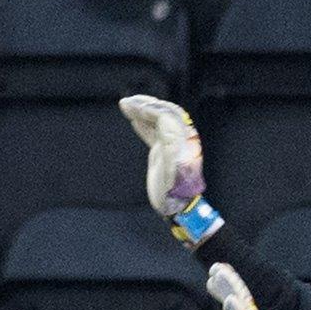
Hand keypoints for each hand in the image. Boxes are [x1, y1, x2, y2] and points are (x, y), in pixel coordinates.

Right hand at [119, 94, 221, 248]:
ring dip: (142, 111)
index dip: (148, 108)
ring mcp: (172, 143)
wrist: (179, 207)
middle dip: (145, 105)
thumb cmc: (175, 188)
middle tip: (127, 102)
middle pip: (163, 112)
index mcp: (183, 137)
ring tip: (126, 105)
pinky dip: (142, 123)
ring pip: (157, 120)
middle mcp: (180, 137)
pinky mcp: (164, 151)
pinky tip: (133, 119)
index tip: (131, 106)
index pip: (165, 115)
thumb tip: (162, 119)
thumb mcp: (174, 163)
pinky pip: (153, 132)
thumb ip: (170, 139)